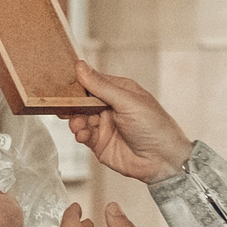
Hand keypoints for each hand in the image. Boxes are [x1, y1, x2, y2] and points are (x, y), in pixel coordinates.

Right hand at [64, 62, 193, 183]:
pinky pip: (83, 135)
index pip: (93, 81)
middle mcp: (110, 107)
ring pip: (80, 118)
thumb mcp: (127, 101)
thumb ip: (101, 86)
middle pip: (83, 101)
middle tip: (64, 105)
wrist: (163, 160)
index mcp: (120, 91)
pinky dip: (80, 134)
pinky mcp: (100, 143)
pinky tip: (83, 135)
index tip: (63, 83)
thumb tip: (81, 66)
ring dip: (76, 120)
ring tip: (78, 125)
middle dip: (73, 103)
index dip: (78, 82)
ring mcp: (105, 125)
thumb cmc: (154, 126)